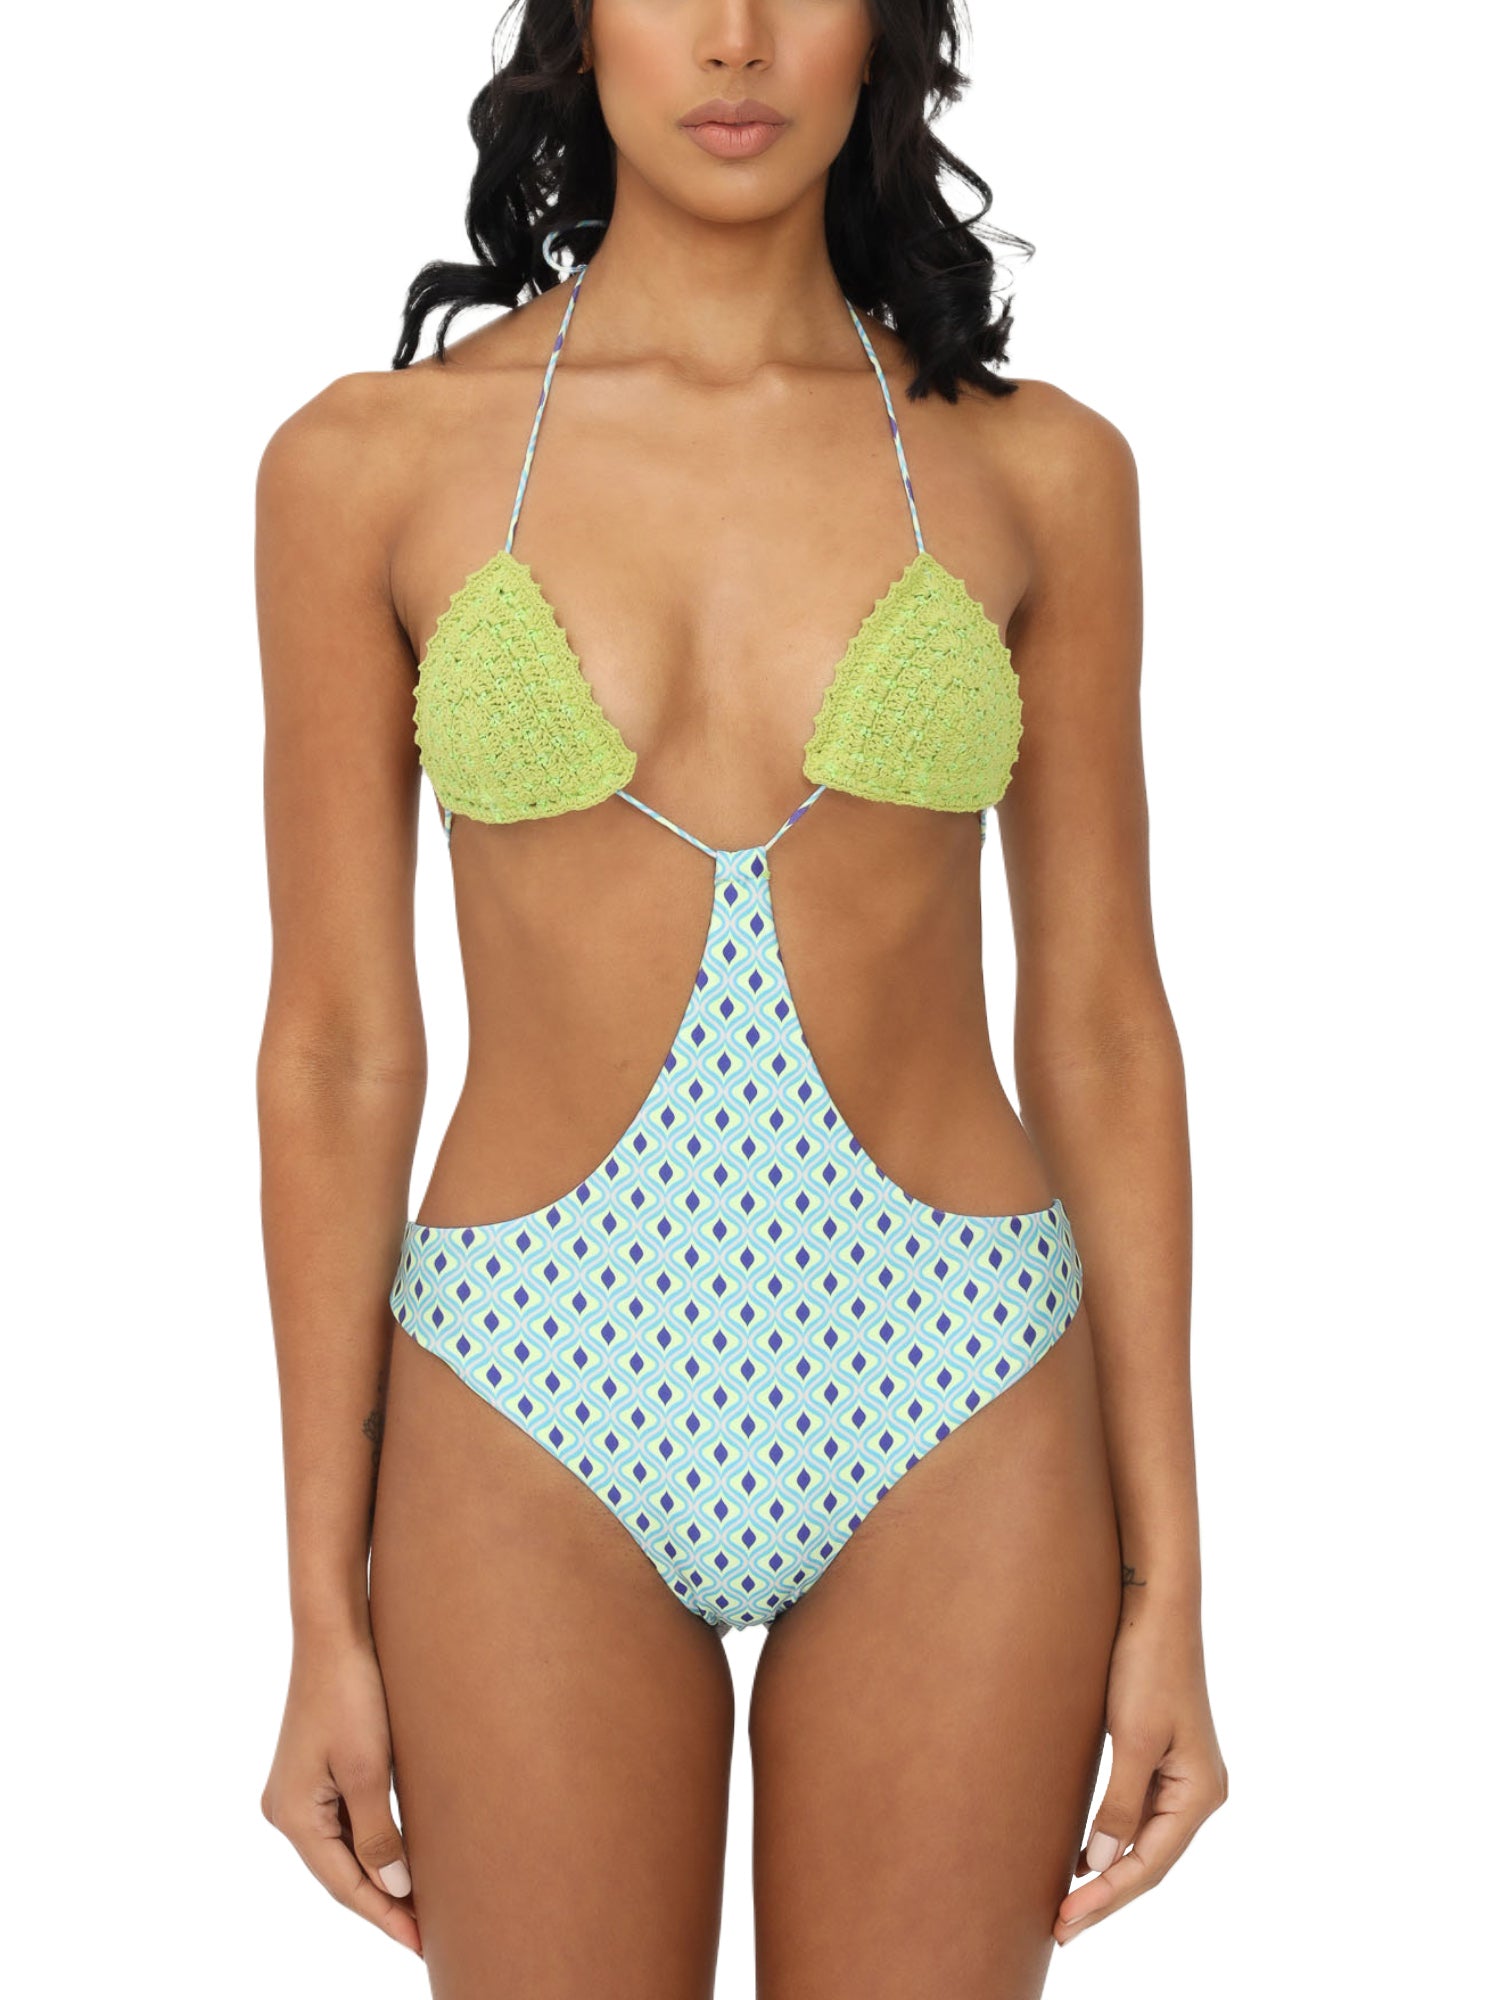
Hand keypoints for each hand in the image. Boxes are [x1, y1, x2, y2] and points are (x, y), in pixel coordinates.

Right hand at [260, 1631, 421, 1957]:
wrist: (335, 1631)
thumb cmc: (351, 1693)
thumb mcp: (369, 1769)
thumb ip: (379, 1835)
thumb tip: (396, 1889)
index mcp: (292, 1816)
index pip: (345, 1885)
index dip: (384, 1916)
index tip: (420, 1943)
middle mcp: (286, 1810)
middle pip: (340, 1872)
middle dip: (383, 1902)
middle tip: (428, 1933)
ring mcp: (298, 1790)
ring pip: (343, 1848)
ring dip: (379, 1874)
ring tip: (421, 1903)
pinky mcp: (314, 1771)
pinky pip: (343, 1822)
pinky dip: (371, 1843)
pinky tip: (400, 1855)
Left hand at [1054, 1592, 1227, 1945]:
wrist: (1155, 1606)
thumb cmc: (1147, 1664)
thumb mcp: (1133, 1738)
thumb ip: (1119, 1804)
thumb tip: (1102, 1863)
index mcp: (1200, 1794)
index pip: (1150, 1866)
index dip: (1107, 1899)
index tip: (1065, 1921)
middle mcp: (1198, 1792)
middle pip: (1150, 1861)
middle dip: (1106, 1897)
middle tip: (1060, 1928)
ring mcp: (1182, 1775)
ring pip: (1145, 1842)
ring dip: (1109, 1873)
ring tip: (1068, 1905)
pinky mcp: (1162, 1757)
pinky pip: (1139, 1814)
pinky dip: (1113, 1840)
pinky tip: (1085, 1857)